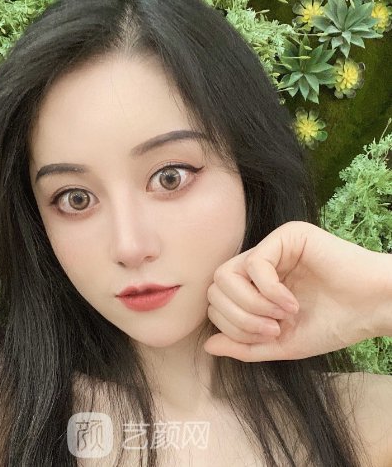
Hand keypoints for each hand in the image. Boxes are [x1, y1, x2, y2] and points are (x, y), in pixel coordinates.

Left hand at [203, 220, 391, 361]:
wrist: (374, 309)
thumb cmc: (332, 324)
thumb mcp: (281, 343)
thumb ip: (244, 345)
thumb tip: (208, 346)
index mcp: (253, 286)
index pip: (216, 301)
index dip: (232, 326)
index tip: (268, 336)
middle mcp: (257, 264)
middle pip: (215, 288)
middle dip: (239, 318)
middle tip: (273, 328)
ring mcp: (270, 247)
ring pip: (226, 275)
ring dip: (252, 305)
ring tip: (283, 315)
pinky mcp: (286, 236)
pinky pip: (254, 264)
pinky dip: (269, 291)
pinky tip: (292, 302)